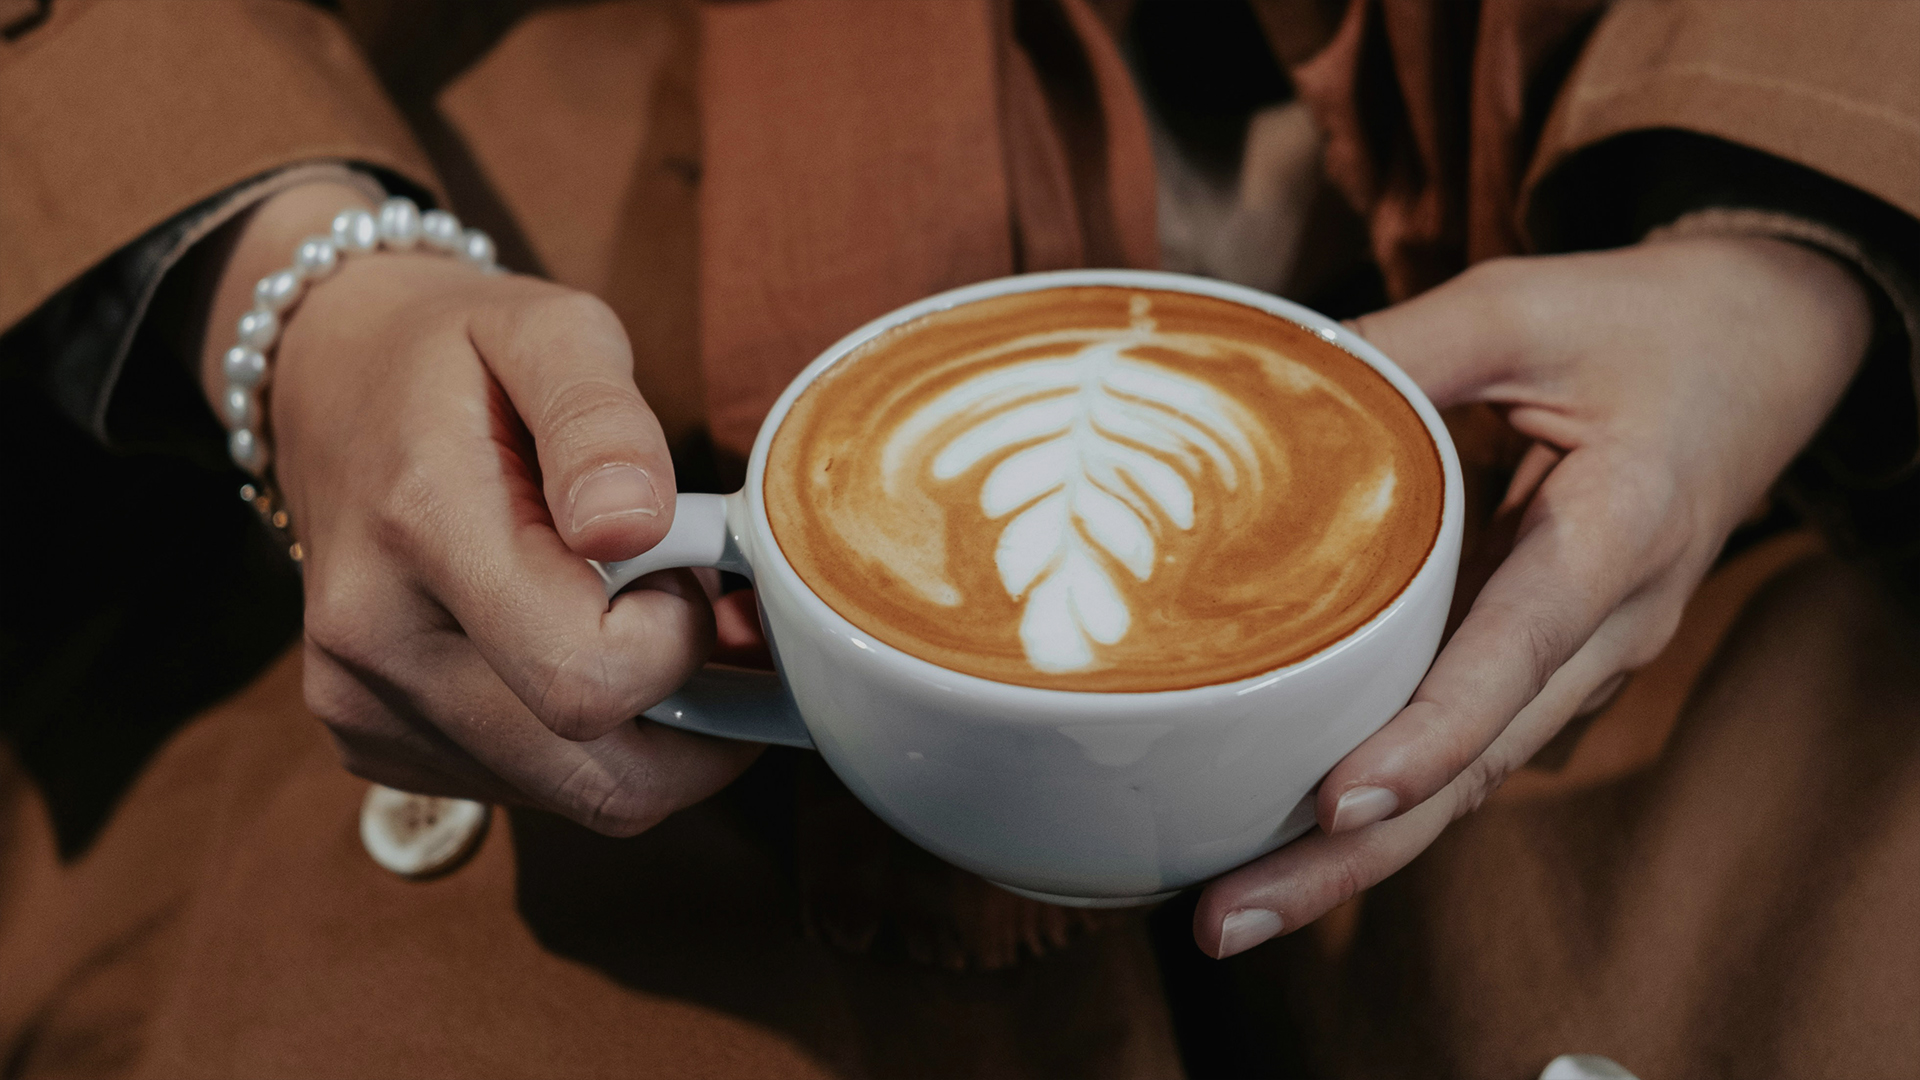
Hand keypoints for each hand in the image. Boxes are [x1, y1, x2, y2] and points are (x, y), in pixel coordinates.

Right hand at [202, 182, 760, 833]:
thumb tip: (632, 526)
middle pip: (601, 781)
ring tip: (641, 622)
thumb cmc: (461, 354)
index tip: (685, 564)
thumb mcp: (551, 328)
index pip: (589, 680)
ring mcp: (364, 708)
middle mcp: (375, 644)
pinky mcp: (371, 744)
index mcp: (421, 531)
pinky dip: (589, 744)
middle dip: (692, 711)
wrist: (330, 378)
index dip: (679, 638)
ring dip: (651, 732)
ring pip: (581, 800)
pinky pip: (534, 794)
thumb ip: (601, 420)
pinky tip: (580, 648)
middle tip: (695, 611)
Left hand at [1196, 235, 1873, 954]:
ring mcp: (1580, 661)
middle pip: (1476, 770)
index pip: (1516, 656)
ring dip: (1352, 855)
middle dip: (1350, 855)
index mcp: (1617, 538)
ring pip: (1466, 781)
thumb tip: (1257, 389)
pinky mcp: (1546, 663)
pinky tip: (1282, 838)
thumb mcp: (1523, 306)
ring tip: (1229, 909)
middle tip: (1224, 919)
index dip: (1429, 738)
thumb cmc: (1648, 325)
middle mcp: (1606, 628)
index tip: (1340, 804)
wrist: (1764, 348)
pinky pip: (1462, 747)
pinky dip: (1382, 802)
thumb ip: (1400, 347)